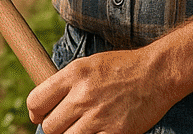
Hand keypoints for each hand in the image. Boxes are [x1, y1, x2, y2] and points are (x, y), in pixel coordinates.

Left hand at [27, 49, 180, 133]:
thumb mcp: (89, 65)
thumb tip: (46, 105)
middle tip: (65, 124)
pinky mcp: (115, 133)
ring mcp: (98, 116)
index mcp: (73, 74)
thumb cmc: (122, 68)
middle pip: (49, 127)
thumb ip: (66, 83)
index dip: (36, 113)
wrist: (156, 73)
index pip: (36, 101)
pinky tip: (97, 132)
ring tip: (81, 129)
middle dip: (54, 128)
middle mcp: (82, 95)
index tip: (41, 116)